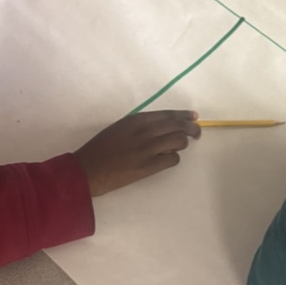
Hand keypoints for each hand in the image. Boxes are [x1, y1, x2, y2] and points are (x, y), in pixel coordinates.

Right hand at [73, 111, 200, 196]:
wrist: (88, 169)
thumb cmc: (101, 148)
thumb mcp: (120, 128)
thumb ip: (140, 125)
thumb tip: (162, 126)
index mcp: (137, 120)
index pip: (168, 115)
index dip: (184, 115)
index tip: (194, 117)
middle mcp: (145, 131)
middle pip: (178, 126)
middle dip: (192, 129)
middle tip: (196, 134)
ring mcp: (148, 149)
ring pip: (179, 141)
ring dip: (182, 145)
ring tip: (176, 148)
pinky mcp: (148, 166)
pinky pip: (172, 159)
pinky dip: (172, 158)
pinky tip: (166, 160)